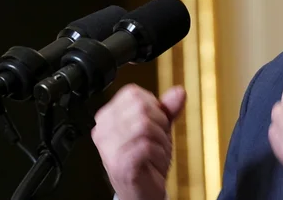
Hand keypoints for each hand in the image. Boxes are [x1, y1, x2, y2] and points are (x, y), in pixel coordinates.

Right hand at [92, 84, 185, 199]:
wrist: (141, 191)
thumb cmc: (146, 159)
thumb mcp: (159, 127)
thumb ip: (168, 108)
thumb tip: (179, 92)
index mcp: (107, 117)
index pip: (133, 94)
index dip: (153, 106)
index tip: (153, 123)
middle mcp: (103, 130)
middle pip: (141, 108)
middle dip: (159, 124)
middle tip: (156, 140)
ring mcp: (109, 147)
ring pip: (145, 126)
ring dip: (160, 140)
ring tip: (154, 151)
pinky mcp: (119, 163)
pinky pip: (147, 146)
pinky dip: (158, 154)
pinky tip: (153, 161)